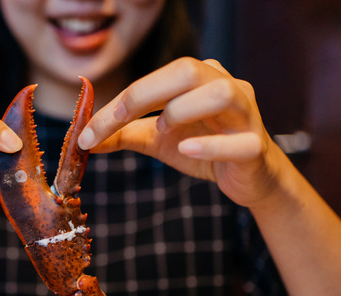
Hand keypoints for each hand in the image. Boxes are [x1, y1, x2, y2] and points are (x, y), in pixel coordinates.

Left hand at [78, 57, 284, 208]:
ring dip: (182, 110)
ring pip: (220, 94)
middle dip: (143, 94)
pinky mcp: (256, 147)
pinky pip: (239, 142)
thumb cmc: (203, 149)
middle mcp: (226, 86)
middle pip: (188, 70)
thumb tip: (84, 139)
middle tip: (115, 122)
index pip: (157, 78)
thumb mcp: (157, 139)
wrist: (247, 179)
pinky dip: (211, 145)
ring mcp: (246, 114)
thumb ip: (125, 134)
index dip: (120, 101)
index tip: (88, 130)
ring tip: (165, 130)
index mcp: (200, 79)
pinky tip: (186, 149)